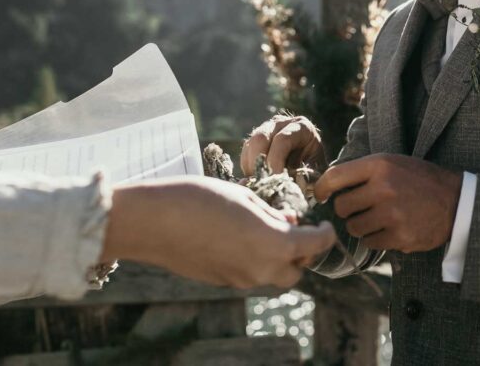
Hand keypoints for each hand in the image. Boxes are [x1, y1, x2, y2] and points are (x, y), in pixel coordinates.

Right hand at [102, 177, 334, 288]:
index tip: (324, 225)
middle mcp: (262, 269)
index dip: (325, 233)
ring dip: (277, 257)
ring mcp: (241, 279)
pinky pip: (250, 274)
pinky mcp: (222, 281)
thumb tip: (289, 221)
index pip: (316, 245)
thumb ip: (272, 213)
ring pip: (273, 275)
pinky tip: (239, 237)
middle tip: (294, 228)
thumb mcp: (244, 197)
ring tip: (264, 228)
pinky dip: (255, 260)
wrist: (153, 222)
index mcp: (275, 244)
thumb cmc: (200, 198)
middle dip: (301, 252)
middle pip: (296, 270)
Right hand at [241, 114, 327, 175]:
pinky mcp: (255, 141)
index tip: (276, 179)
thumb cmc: (316, 170)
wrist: (310, 167)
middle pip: (261, 138)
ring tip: (263, 183)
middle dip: (260, 162)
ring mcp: (266, 129)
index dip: (276, 161)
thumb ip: (308, 179)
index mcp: (301, 126)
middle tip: (265, 183)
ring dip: (252, 167)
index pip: (282, 140)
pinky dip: (248, 169)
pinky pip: (245, 154)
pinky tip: (259, 180)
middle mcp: (281, 123)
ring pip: (250, 145)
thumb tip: (289, 185)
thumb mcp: (318, 174)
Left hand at [314, 153, 462, 252]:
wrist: (456, 201)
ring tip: (380, 218)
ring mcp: (392, 214)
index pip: (335, 177)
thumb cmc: (419, 180)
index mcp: (379, 165)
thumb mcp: (393, 163)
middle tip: (362, 208)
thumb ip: (363, 172)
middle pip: (342, 207)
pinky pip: (371, 243)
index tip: (320, 196)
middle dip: (348, 210)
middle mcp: (383, 188)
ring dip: (362, 226)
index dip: (321, 189)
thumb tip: (326, 187)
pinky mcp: (400, 237)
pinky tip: (392, 229)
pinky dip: (377, 239)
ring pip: (354, 228)